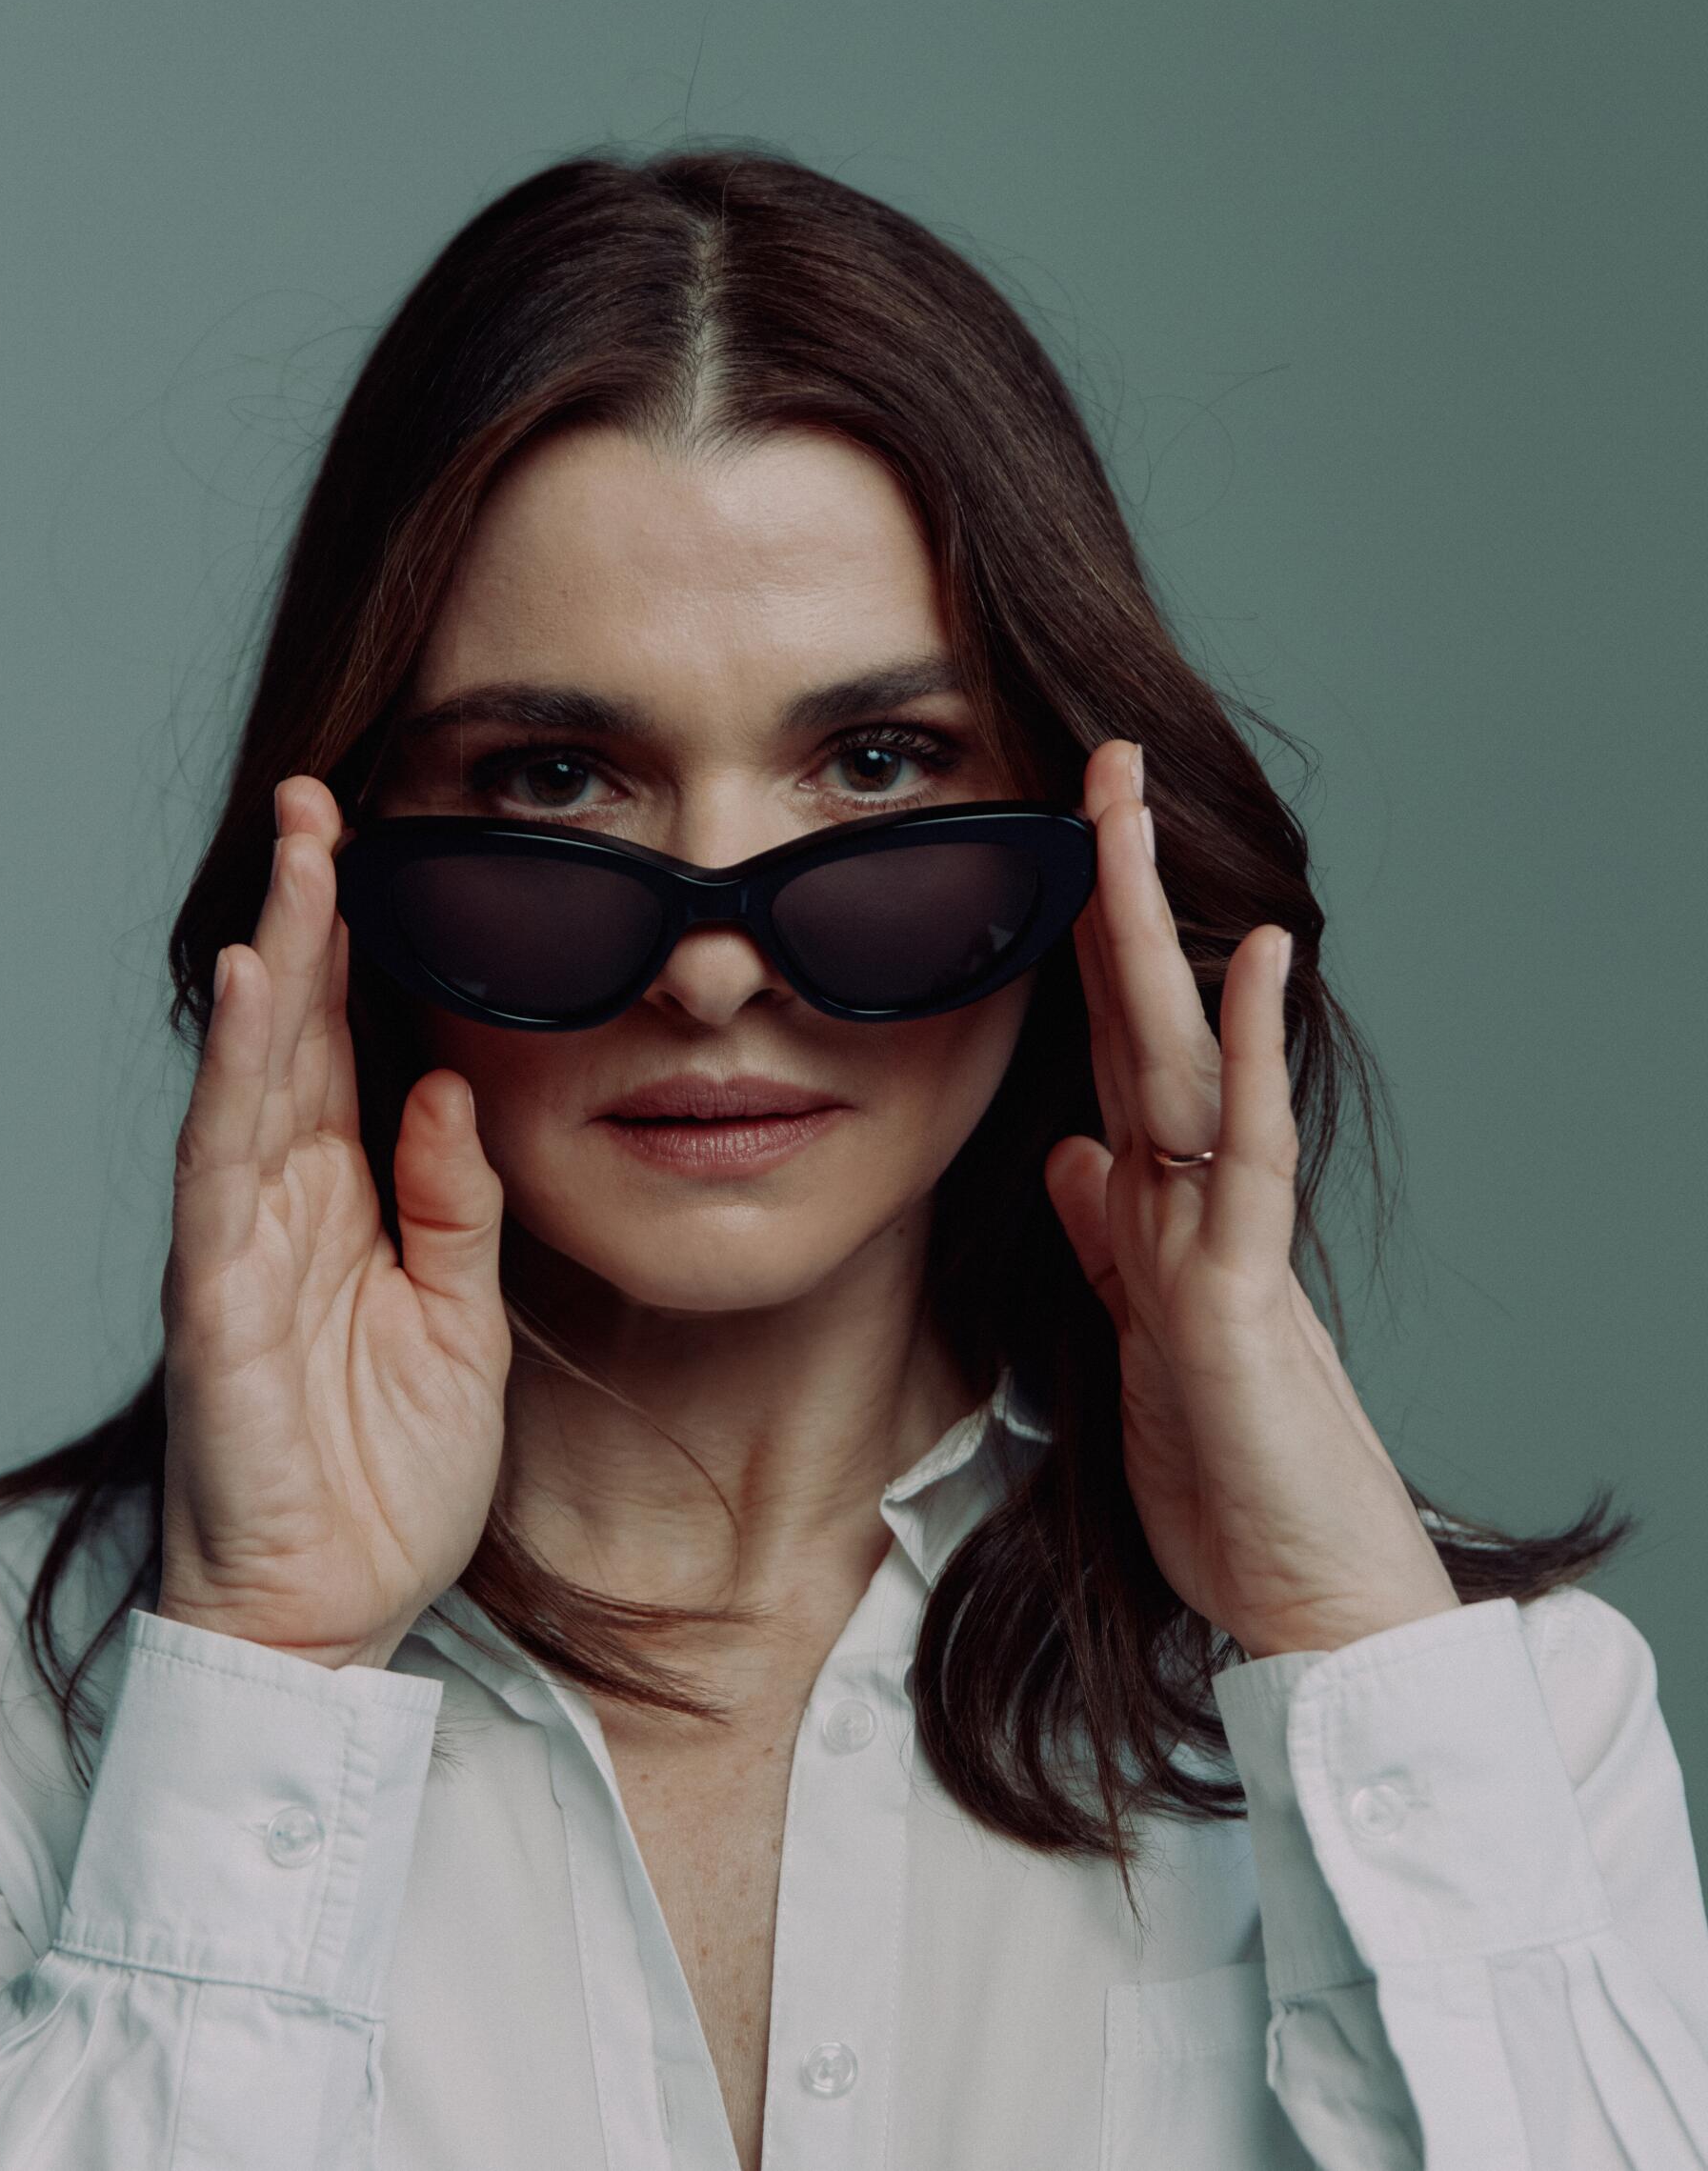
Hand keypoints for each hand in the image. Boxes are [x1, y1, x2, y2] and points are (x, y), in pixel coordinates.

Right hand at [157, 774, 511, 1669]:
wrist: (333, 1613)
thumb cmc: (387, 1474)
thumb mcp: (463, 1321)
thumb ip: (456, 1202)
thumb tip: (459, 1082)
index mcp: (347, 1204)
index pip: (343, 1049)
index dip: (355, 950)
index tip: (375, 846)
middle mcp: (285, 1205)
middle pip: (290, 1034)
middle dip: (307, 915)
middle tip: (321, 801)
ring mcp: (243, 1244)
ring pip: (252, 1074)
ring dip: (273, 959)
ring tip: (296, 856)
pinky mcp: (218, 1299)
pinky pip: (223, 1166)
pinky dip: (232, 1072)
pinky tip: (248, 989)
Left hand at [1042, 740, 1459, 1660]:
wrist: (1306, 1594)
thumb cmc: (1231, 1474)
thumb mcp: (1138, 1338)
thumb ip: (1110, 1239)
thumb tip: (1070, 1151)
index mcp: (1158, 1208)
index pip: (1111, 1048)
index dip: (1078, 944)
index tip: (1051, 843)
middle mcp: (1194, 1200)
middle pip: (1140, 1018)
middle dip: (1112, 890)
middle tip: (1094, 763)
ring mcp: (1225, 1238)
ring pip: (1184, 1055)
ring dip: (1156, 932)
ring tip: (1133, 812)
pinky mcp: (1244, 1299)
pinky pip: (1247, 1158)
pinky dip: (1247, 1058)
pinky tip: (1252, 962)